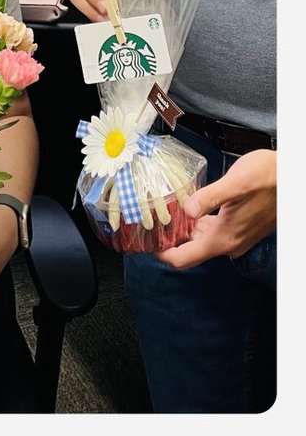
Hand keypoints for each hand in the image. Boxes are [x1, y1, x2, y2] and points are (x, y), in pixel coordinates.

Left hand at [157, 149, 275, 268]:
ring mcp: (234, 234)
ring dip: (179, 227)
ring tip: (158, 211)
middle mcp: (228, 241)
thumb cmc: (268, 177)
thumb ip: (209, 198)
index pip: (185, 258)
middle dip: (166, 237)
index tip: (145, 243)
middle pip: (189, 248)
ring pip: (198, 236)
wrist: (290, 176)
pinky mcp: (237, 224)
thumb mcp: (235, 184)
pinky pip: (209, 227)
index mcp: (224, 237)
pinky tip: (182, 204)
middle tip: (145, 221)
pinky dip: (193, 220)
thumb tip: (187, 209)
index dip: (162, 254)